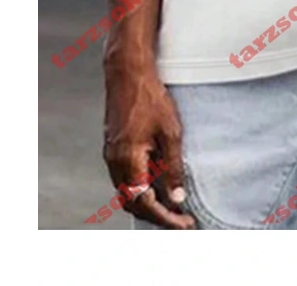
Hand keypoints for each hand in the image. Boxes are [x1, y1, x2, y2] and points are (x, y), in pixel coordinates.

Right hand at [103, 63, 195, 228]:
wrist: (128, 73)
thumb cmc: (150, 98)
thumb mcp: (170, 132)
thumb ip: (173, 167)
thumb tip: (176, 198)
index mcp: (128, 161)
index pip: (145, 204)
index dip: (165, 218)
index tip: (185, 224)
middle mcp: (115, 162)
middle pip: (132, 203)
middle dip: (156, 215)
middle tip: (181, 220)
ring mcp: (111, 155)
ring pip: (127, 192)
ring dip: (148, 203)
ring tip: (172, 206)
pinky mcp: (113, 146)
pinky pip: (125, 177)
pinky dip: (141, 187)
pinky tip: (159, 183)